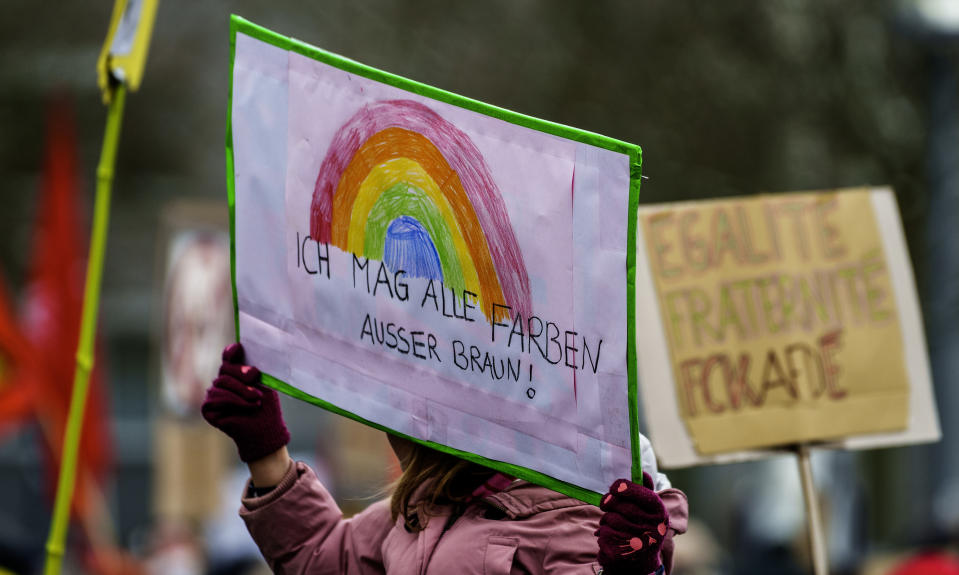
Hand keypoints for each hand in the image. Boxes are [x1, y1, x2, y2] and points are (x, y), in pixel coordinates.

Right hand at [201, 343, 289, 463]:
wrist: (265, 431)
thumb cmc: (266, 407)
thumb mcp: (263, 384)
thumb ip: (252, 370)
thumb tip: (248, 353)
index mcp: (236, 373)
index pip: (229, 358)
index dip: (231, 352)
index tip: (239, 348)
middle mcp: (222, 382)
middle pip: (225, 369)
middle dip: (241, 373)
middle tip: (255, 377)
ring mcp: (213, 395)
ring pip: (221, 382)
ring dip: (242, 391)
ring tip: (256, 400)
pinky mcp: (208, 409)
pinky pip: (216, 398)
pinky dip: (234, 401)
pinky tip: (247, 407)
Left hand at [596, 473, 668, 574]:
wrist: (641, 560)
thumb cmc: (643, 527)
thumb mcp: (649, 510)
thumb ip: (644, 490)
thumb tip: (642, 471)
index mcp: (660, 514)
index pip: (643, 494)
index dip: (626, 487)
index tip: (614, 487)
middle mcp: (652, 529)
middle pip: (622, 505)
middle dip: (609, 502)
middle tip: (606, 503)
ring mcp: (638, 542)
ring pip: (610, 518)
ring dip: (605, 518)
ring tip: (611, 522)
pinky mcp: (622, 552)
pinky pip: (603, 532)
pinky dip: (602, 531)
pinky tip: (610, 535)